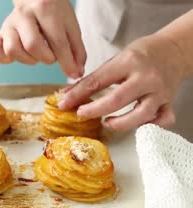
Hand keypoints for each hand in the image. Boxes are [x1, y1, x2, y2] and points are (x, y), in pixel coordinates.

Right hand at [0, 0, 85, 77]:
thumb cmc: (54, 12)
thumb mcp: (70, 25)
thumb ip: (76, 49)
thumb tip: (77, 73)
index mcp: (45, 7)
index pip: (57, 41)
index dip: (67, 62)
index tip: (73, 73)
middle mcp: (23, 14)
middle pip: (32, 46)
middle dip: (46, 58)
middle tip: (51, 56)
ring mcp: (8, 24)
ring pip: (12, 50)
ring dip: (27, 59)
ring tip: (35, 54)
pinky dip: (4, 58)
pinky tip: (17, 54)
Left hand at [59, 34, 186, 130]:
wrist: (175, 50)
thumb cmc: (141, 54)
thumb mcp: (115, 59)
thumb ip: (92, 78)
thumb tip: (66, 94)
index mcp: (128, 62)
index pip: (98, 81)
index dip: (78, 95)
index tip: (64, 104)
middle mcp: (146, 77)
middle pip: (117, 100)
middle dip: (95, 110)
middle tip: (81, 114)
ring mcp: (160, 92)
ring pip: (141, 114)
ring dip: (120, 123)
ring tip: (107, 123)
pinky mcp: (169, 102)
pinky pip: (162, 120)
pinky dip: (150, 126)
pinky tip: (137, 125)